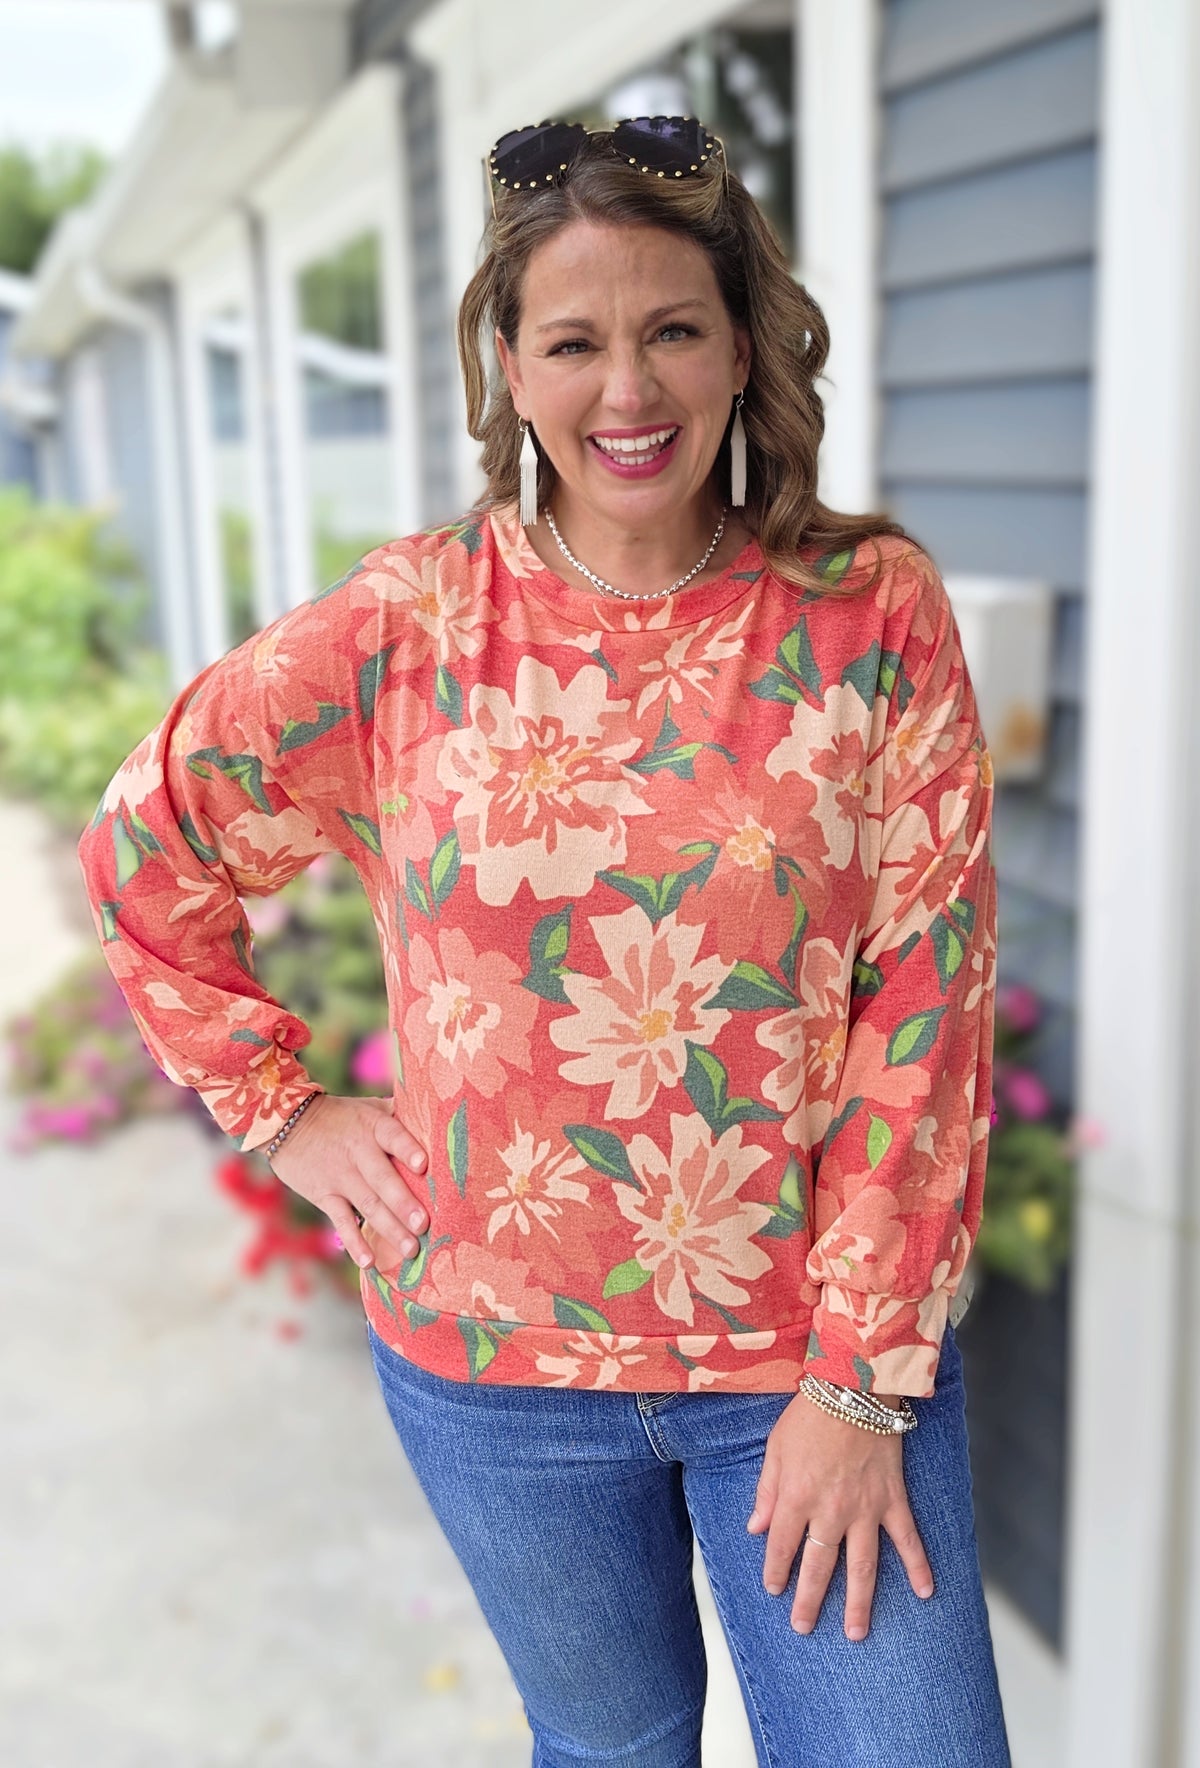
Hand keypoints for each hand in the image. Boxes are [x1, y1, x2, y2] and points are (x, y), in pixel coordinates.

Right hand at [267, 1094, 429, 1270]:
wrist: (289, 1122)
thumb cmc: (344, 1117)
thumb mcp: (371, 1107)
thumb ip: (402, 1114)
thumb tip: (442, 1115)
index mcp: (374, 1127)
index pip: (392, 1136)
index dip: (407, 1149)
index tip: (423, 1165)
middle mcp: (358, 1152)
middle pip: (382, 1179)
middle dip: (403, 1203)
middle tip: (423, 1225)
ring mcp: (340, 1176)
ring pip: (367, 1204)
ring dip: (389, 1229)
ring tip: (410, 1250)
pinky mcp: (324, 1195)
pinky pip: (341, 1221)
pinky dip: (354, 1242)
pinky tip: (369, 1261)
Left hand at [746, 1389, 932, 1640]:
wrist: (853, 1387)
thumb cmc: (810, 1414)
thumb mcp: (775, 1448)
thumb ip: (766, 1491)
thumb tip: (756, 1528)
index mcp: (796, 1497)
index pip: (782, 1547)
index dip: (776, 1572)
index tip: (773, 1590)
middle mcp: (830, 1511)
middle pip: (819, 1566)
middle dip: (810, 1601)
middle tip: (803, 1628)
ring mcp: (865, 1508)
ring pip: (862, 1566)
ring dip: (859, 1603)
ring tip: (856, 1632)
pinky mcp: (892, 1499)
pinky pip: (907, 1538)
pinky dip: (919, 1566)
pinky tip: (925, 1593)